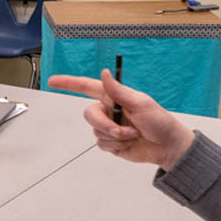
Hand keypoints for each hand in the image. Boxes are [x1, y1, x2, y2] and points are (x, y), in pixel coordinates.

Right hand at [48, 71, 194, 169]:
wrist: (167, 146)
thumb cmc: (159, 121)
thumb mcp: (140, 103)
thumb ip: (118, 91)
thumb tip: (104, 73)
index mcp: (114, 96)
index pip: (86, 87)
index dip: (69, 83)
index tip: (53, 81)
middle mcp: (109, 110)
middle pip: (89, 115)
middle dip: (105, 125)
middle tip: (124, 130)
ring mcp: (109, 127)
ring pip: (97, 132)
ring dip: (116, 137)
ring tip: (133, 135)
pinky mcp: (111, 143)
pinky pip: (102, 145)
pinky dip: (116, 146)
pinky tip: (129, 144)